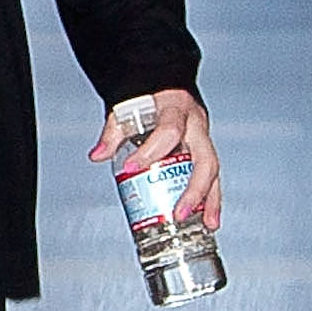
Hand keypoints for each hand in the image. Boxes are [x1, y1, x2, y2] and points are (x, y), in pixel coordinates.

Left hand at [88, 88, 222, 229]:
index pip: (169, 131)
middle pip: (204, 159)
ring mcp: (203, 139)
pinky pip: (212, 177)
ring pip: (213, 171)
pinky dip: (211, 199)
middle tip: (179, 212)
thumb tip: (98, 155)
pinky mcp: (204, 151)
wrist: (164, 87)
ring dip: (210, 199)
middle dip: (194, 189)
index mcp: (176, 109)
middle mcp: (195, 125)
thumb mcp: (126, 110)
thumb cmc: (147, 99)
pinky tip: (207, 219)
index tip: (130, 167)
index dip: (150, 151)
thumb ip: (113, 133)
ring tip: (207, 224)